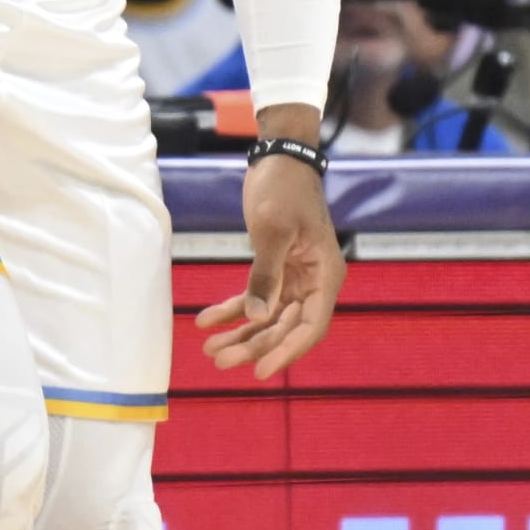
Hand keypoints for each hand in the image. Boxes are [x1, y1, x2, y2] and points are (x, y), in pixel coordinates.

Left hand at [195, 154, 345, 378]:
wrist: (278, 157)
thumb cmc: (283, 189)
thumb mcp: (273, 231)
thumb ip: (265, 276)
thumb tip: (257, 318)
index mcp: (324, 276)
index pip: (310, 327)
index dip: (286, 352)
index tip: (260, 372)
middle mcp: (313, 282)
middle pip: (285, 327)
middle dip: (253, 346)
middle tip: (218, 361)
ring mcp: (294, 278)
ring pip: (268, 318)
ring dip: (241, 334)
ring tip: (210, 350)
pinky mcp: (276, 269)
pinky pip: (255, 298)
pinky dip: (232, 310)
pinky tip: (206, 320)